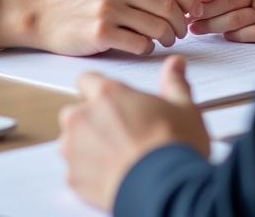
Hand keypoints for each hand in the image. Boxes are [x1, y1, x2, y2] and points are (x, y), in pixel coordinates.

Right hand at [0, 0, 203, 55]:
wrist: (42, 13)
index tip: (195, 10)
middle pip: (167, 5)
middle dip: (181, 22)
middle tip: (181, 31)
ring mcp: (107, 7)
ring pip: (157, 26)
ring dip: (168, 37)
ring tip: (166, 40)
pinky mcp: (99, 32)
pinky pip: (139, 44)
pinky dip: (148, 48)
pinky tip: (144, 47)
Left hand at [59, 56, 209, 210]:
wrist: (166, 189)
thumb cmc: (172, 146)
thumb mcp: (182, 107)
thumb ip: (173, 82)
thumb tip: (175, 64)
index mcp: (106, 94)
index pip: (86, 80)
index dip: (98, 90)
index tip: (111, 100)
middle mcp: (83, 117)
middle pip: (77, 112)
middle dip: (92, 120)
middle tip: (119, 131)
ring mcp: (74, 149)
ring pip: (72, 141)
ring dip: (87, 146)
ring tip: (117, 156)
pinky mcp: (73, 178)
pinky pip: (75, 170)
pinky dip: (89, 172)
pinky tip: (113, 174)